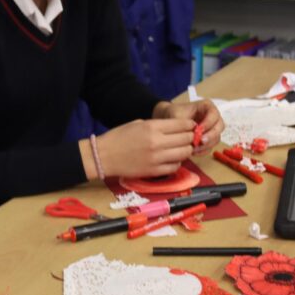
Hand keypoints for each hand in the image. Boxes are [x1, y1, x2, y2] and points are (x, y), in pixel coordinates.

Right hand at [81, 117, 195, 179]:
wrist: (103, 156)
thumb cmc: (119, 137)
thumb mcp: (138, 123)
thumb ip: (159, 126)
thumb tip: (178, 129)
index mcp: (152, 127)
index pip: (183, 125)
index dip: (190, 125)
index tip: (190, 127)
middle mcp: (157, 142)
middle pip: (186, 139)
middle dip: (190, 138)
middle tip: (187, 138)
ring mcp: (156, 158)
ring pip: (184, 154)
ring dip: (185, 151)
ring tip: (180, 149)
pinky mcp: (154, 171)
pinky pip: (175, 167)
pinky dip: (177, 163)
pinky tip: (171, 159)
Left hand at [154, 99, 223, 153]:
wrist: (168, 119)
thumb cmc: (174, 113)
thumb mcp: (177, 115)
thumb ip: (185, 124)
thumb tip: (193, 135)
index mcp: (207, 107)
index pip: (214, 114)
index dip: (209, 123)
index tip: (200, 130)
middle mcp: (212, 118)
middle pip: (219, 127)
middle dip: (211, 136)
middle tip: (200, 142)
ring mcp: (212, 129)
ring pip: (216, 138)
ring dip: (207, 145)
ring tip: (194, 148)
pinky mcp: (208, 139)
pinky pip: (210, 146)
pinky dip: (203, 150)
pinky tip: (193, 152)